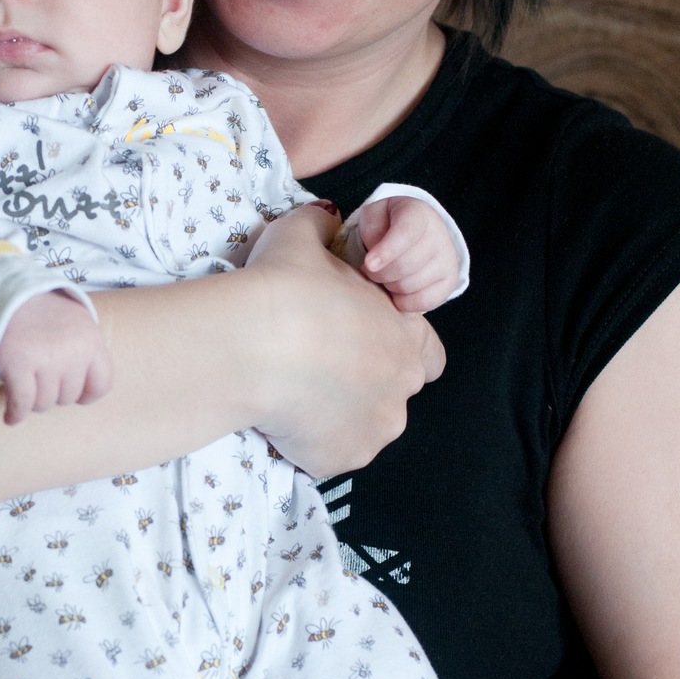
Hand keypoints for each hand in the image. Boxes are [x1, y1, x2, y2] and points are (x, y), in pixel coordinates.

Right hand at [0, 291, 112, 424]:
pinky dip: (16, 413)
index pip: (102, 385)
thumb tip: (90, 390)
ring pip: (44, 404)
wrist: (1, 293)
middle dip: (54, 392)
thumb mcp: (75, 323)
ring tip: (25, 384)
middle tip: (39, 375)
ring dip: (33, 401)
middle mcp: (72, 351)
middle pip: (69, 397)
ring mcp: (46, 358)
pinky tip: (11, 417)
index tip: (74, 392)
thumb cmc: (39, 313)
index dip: (86, 394)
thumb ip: (86, 351)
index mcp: (91, 340)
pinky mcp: (18, 364)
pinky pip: (22, 403)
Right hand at [243, 203, 443, 477]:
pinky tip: (279, 419)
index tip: (360, 344)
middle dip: (365, 386)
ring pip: (363, 427)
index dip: (397, 346)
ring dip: (339, 417)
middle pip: (394, 393)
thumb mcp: (301, 235)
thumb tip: (325, 217)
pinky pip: (329, 455)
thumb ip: (321, 227)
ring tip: (293, 396)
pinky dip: (310, 443)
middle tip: (317, 369)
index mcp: (404, 335)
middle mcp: (401, 387)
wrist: (250, 347)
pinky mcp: (340, 461)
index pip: (429, 352)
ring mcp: (374, 430)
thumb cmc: (284, 286)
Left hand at [348, 196, 462, 312]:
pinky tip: (397, 290)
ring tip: (386, 274)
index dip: (387, 251)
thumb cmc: (389, 223)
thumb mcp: (374, 216)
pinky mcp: (450, 282)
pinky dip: (403, 302)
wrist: (417, 231)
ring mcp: (448, 259)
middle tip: (370, 268)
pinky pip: (424, 302)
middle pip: (405, 265)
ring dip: (389, 285)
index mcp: (419, 214)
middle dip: (379, 272)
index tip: (368, 264)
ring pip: (409, 286)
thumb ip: (372, 232)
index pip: (406, 233)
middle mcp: (440, 235)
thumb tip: (374, 264)